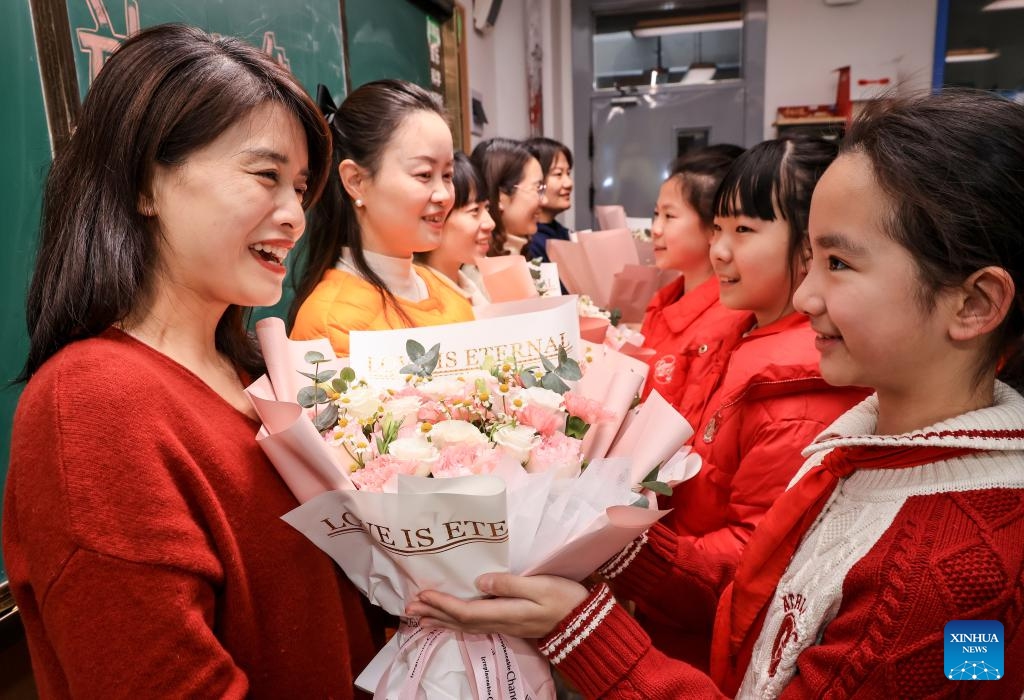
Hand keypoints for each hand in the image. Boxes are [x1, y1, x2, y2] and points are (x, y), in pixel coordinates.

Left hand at [405, 573, 588, 638]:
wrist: (585, 622)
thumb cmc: (564, 599)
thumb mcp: (539, 586)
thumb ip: (510, 583)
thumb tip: (480, 581)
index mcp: (505, 612)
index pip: (465, 611)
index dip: (442, 603)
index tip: (423, 593)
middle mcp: (499, 622)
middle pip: (459, 621)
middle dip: (434, 613)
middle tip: (409, 607)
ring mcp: (504, 626)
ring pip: (464, 626)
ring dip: (441, 620)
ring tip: (419, 617)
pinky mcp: (508, 623)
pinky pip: (474, 625)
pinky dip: (456, 622)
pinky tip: (448, 621)